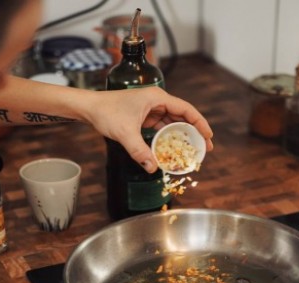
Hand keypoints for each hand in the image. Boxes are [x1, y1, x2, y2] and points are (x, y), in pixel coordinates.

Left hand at [84, 86, 213, 172]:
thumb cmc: (106, 112)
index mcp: (157, 98)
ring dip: (181, 137)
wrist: (89, 108)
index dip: (200, 123)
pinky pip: (161, 127)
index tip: (209, 137)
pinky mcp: (144, 117)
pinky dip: (167, 138)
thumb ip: (139, 151)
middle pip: (182, 117)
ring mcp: (150, 109)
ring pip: (172, 123)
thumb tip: (153, 168)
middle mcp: (157, 101)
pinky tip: (172, 150)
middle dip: (194, 133)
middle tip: (204, 149)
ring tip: (191, 152)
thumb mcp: (125, 133)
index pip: (186, 110)